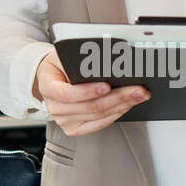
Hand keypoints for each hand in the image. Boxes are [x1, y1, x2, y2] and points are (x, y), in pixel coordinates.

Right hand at [33, 49, 149, 135]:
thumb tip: (104, 61)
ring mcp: (65, 121)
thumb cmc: (58, 66)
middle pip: (90, 107)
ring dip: (122, 105)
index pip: (67, 94)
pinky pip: (99, 124)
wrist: (50, 79)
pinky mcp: (75, 128)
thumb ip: (77, 60)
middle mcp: (55, 107)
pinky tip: (126, 106)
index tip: (107, 85)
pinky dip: (116, 114)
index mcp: (48, 87)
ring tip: (137, 95)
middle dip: (118, 97)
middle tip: (136, 89)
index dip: (88, 91)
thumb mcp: (62, 57)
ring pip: (98, 116)